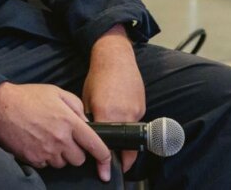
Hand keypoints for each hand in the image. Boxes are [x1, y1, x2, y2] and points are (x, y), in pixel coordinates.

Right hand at [0, 82, 113, 181]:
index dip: (105, 157)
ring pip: (63, 164)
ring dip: (59, 155)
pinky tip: (36, 142)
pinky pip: (46, 165)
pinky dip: (44, 157)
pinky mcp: (33, 159)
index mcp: (69, 122)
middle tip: (64, 138)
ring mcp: (46, 151)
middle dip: (75, 151)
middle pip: (79, 159)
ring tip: (47, 138)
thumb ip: (76, 106)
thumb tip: (87, 123)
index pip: (96, 146)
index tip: (106, 163)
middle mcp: (60, 139)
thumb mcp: (56, 92)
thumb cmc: (27, 96)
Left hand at [83, 25, 145, 174]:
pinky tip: (121, 112)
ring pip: (132, 134)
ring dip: (125, 137)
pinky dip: (129, 122)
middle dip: (122, 158)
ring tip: (116, 125)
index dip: (107, 161)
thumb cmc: (98, 76)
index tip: (106, 172)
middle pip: (126, 146)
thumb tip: (90, 135)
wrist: (115, 57)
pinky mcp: (142, 106)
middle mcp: (124, 115)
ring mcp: (136, 111)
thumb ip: (91, 119)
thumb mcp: (87, 99)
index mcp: (106, 114)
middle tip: (116, 163)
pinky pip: (136, 121)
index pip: (108, 145)